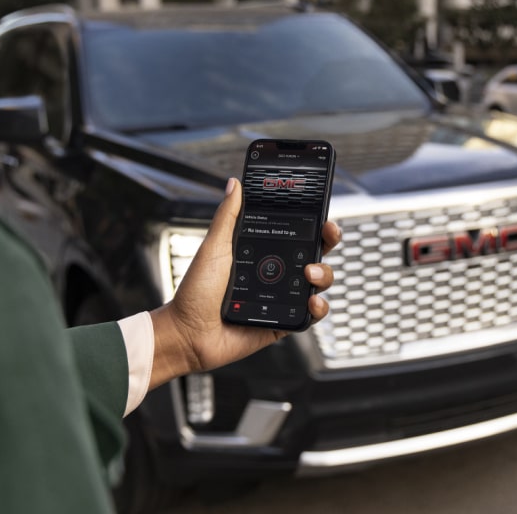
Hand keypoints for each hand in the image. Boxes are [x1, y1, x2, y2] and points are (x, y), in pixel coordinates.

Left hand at [147, 178, 339, 389]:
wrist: (189, 332)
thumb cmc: (195, 291)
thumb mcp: (214, 247)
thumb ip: (228, 216)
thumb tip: (234, 184)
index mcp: (261, 253)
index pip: (296, 234)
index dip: (314, 224)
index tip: (323, 216)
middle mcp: (275, 274)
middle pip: (314, 254)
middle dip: (328, 243)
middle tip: (327, 237)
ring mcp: (281, 298)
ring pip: (318, 283)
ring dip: (325, 274)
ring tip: (310, 274)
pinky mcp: (283, 322)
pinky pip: (310, 316)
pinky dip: (318, 309)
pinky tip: (312, 302)